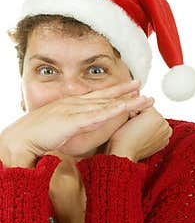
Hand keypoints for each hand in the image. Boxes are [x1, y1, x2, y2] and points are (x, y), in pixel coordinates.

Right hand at [0, 81, 150, 166]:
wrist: (23, 138)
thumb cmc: (41, 135)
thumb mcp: (64, 128)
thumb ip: (78, 125)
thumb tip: (89, 126)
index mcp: (73, 105)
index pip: (98, 96)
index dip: (115, 91)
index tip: (131, 88)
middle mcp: (75, 104)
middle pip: (105, 96)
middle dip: (125, 90)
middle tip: (142, 84)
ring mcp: (74, 111)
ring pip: (105, 104)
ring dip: (125, 101)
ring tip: (144, 97)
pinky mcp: (73, 121)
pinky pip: (96, 116)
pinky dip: (110, 111)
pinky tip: (124, 108)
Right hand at [105, 106, 171, 161]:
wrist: (124, 153)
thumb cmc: (123, 137)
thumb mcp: (127, 113)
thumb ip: (136, 102)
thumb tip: (137, 92)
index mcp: (157, 117)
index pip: (146, 105)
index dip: (135, 109)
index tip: (130, 117)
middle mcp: (165, 126)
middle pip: (151, 114)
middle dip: (142, 116)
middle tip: (132, 125)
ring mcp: (166, 135)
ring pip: (154, 123)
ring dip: (146, 124)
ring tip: (136, 131)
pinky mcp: (164, 143)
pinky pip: (157, 132)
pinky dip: (150, 132)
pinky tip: (141, 136)